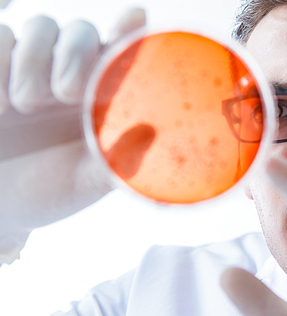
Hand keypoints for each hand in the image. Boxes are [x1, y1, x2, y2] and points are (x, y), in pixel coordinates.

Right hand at [0, 8, 145, 263]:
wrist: (1, 206)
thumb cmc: (52, 190)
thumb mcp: (86, 181)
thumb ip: (116, 160)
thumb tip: (151, 133)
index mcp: (100, 96)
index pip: (120, 51)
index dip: (128, 30)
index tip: (134, 18)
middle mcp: (69, 75)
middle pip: (80, 31)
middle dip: (73, 55)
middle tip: (65, 94)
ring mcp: (28, 69)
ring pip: (38, 27)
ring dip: (33, 59)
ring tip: (23, 105)